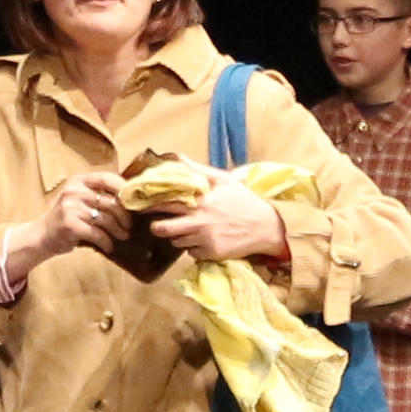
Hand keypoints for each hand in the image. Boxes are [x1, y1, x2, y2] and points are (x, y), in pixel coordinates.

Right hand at [21, 169, 132, 276]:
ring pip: (106, 219)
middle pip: (111, 202)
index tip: (134, 201)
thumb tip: (131, 198)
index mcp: (79, 181)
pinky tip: (109, 246)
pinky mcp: (70, 225)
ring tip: (123, 236)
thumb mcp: (80, 199)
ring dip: (118, 231)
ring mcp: (70, 207)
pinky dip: (106, 242)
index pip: (107, 178)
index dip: (124, 189)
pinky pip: (97, 234)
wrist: (43, 234)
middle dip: (124, 216)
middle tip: (129, 226)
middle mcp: (74, 191)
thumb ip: (99, 194)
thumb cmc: (68, 217)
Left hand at [151, 179, 290, 266]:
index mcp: (202, 202)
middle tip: (157, 226)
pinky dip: (194, 249)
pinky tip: (204, 241)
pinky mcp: (212, 253)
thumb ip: (199, 170)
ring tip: (189, 231)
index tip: (144, 206)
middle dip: (157, 228)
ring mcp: (206, 239)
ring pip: (178, 242)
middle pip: (165, 229)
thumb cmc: (245, 202)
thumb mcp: (224, 180)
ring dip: (179, 238)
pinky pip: (192, 254)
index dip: (152, 205)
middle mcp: (201, 221)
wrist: (266, 227)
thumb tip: (178, 157)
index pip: (169, 204)